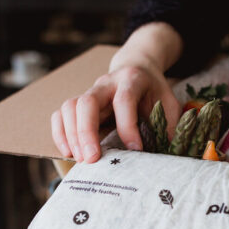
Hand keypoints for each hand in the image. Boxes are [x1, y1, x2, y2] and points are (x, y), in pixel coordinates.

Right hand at [50, 22, 182, 162]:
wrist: (136, 68)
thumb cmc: (153, 90)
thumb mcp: (168, 103)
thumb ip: (168, 125)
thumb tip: (167, 156)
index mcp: (132, 80)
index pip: (124, 101)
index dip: (128, 126)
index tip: (135, 150)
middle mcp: (106, 84)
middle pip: (87, 102)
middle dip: (86, 132)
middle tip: (92, 159)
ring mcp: (89, 92)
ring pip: (69, 107)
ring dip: (71, 135)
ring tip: (81, 159)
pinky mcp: (79, 103)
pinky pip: (60, 114)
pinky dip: (60, 133)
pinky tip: (68, 152)